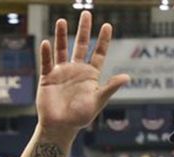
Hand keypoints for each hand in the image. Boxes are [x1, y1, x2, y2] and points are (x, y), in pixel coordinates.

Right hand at [37, 11, 129, 137]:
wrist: (60, 127)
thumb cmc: (81, 117)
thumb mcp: (98, 101)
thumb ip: (110, 88)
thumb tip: (127, 77)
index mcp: (90, 75)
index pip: (98, 53)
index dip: (103, 40)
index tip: (107, 25)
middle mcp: (76, 70)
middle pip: (80, 45)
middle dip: (83, 29)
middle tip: (86, 13)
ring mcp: (61, 72)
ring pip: (62, 49)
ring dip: (61, 35)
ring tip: (61, 21)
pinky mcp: (47, 77)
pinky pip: (47, 62)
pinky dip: (46, 53)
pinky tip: (47, 42)